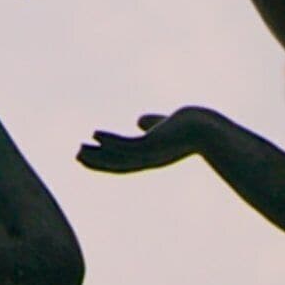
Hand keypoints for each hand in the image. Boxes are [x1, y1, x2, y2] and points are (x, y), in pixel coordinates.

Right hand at [76, 108, 220, 172]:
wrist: (207, 130)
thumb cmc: (191, 127)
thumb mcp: (166, 124)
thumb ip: (152, 124)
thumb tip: (139, 121)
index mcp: (149, 156)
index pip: (122, 161)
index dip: (105, 160)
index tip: (88, 156)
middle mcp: (147, 159)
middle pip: (117, 163)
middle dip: (97, 161)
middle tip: (77, 157)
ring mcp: (149, 153)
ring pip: (117, 157)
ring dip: (98, 155)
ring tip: (79, 151)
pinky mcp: (151, 145)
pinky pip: (125, 144)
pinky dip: (109, 140)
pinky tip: (95, 134)